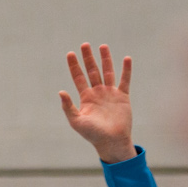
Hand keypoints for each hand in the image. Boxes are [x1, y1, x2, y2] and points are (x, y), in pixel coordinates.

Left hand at [60, 43, 136, 164]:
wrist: (111, 142)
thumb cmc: (92, 135)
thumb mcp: (77, 121)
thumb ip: (68, 107)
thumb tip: (61, 91)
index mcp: (86, 98)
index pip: (78, 77)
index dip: (74, 66)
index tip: (70, 53)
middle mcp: (98, 93)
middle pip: (92, 71)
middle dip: (88, 58)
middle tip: (84, 44)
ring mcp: (110, 94)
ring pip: (107, 72)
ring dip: (105, 59)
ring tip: (102, 46)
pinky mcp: (123, 97)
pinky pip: (125, 80)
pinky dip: (126, 70)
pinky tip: (126, 58)